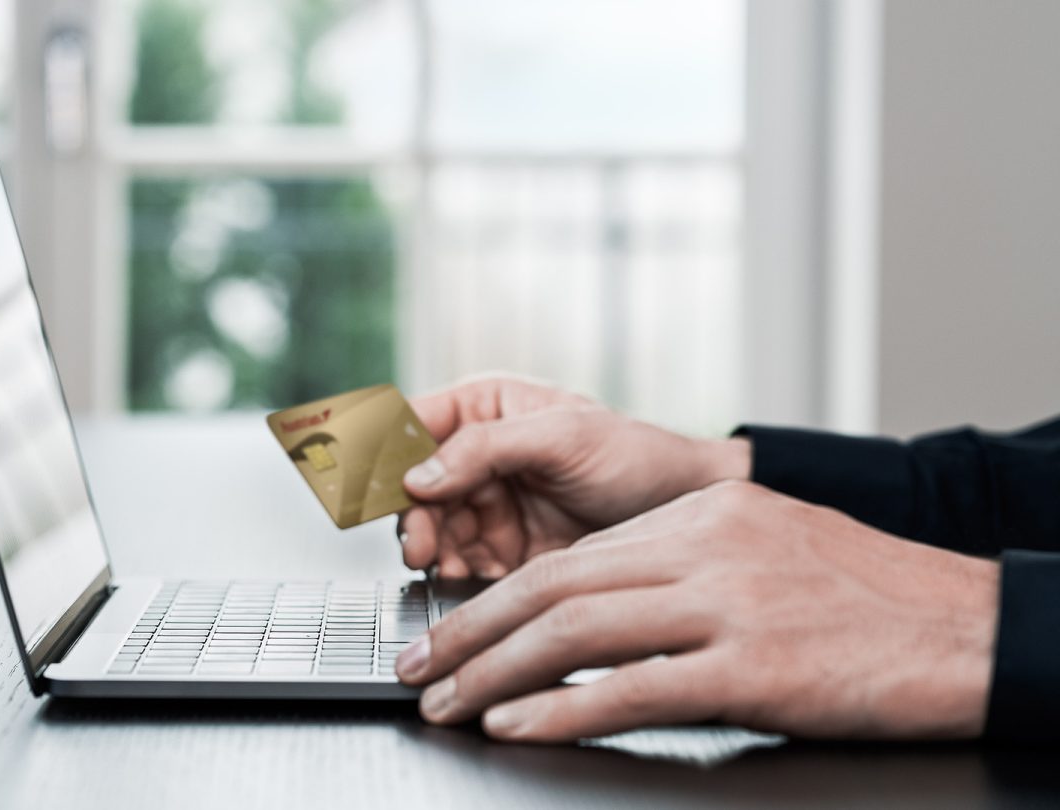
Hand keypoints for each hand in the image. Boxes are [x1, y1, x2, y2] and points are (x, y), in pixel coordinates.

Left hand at [395, 480, 998, 740]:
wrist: (965, 628)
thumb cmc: (866, 597)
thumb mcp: (763, 551)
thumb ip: (677, 567)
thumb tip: (587, 609)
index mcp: (699, 516)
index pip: (567, 558)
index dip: (491, 600)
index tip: (443, 631)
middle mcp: (703, 548)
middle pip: (552, 588)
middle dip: (469, 634)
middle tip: (418, 668)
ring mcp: (727, 605)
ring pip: (576, 633)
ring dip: (495, 672)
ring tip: (448, 704)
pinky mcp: (753, 668)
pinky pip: (633, 686)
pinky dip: (562, 708)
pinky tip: (517, 723)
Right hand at [398, 375, 750, 577]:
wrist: (689, 520)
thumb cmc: (640, 459)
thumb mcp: (564, 437)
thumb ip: (485, 448)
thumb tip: (417, 474)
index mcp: (485, 409)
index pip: (412, 422)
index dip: (383, 451)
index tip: (371, 484)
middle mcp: (478, 457)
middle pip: (412, 486)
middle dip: (413, 516)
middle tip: (421, 544)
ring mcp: (489, 507)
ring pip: (430, 530)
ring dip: (433, 551)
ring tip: (452, 567)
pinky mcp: (503, 553)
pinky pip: (460, 566)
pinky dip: (458, 577)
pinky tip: (472, 581)